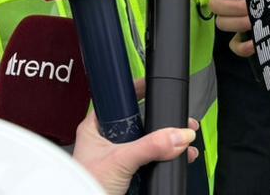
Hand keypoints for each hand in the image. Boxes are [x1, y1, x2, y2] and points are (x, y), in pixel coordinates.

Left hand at [71, 79, 197, 194]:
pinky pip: (149, 161)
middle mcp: (106, 140)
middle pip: (138, 122)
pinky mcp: (128, 173)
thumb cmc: (85, 183)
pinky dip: (163, 160)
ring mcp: (117, 157)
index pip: (119, 100)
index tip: (154, 85)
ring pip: (145, 143)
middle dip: (159, 123)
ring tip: (183, 142)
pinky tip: (175, 158)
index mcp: (95, 127)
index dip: (137, 92)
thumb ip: (150, 146)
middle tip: (178, 120)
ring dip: (164, 143)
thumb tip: (177, 134)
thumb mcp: (121, 159)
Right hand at [209, 0, 254, 57]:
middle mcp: (227, 0)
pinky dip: (242, 46)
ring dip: (238, 23)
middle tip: (250, 8)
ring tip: (254, 22)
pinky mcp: (240, 38)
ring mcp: (232, 20)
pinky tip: (253, 43)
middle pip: (215, 4)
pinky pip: (233, 45)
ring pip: (221, 23)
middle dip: (234, 7)